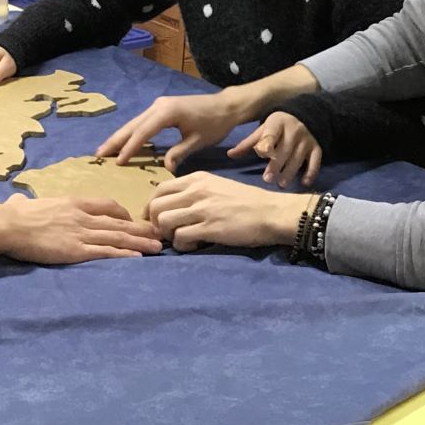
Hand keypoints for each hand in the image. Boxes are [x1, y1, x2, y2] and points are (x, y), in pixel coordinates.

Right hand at [2, 193, 161, 262]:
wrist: (9, 225)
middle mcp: (82, 216)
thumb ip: (25, 202)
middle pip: (118, 222)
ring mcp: (81, 233)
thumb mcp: (24, 203)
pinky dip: (123, 254)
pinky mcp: (76, 251)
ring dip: (139, 243)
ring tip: (157, 248)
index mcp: (73, 202)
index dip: (122, 212)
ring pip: (117, 237)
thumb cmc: (13, 214)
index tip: (132, 219)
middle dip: (141, 229)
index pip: (106, 204)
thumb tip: (17, 201)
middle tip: (158, 234)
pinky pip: (105, 252)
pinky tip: (137, 258)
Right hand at [95, 92, 247, 171]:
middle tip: (98, 155)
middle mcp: (158, 106)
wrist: (226, 106)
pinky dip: (130, 133)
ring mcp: (158, 105)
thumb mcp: (197, 141)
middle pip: (132, 125)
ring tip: (104, 150)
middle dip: (115, 140)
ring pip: (134, 123)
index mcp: (167, 112)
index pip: (143, 132)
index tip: (117, 162)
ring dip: (120, 136)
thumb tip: (165, 169)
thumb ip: (178, 153)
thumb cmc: (215, 124)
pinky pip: (141, 122)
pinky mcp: (160, 107)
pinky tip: (122, 142)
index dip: (129, 148)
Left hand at [145, 172, 311, 251]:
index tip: (156, 219)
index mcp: (196, 179)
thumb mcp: (217, 186)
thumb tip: (172, 206)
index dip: (152, 206)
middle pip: (156, 206)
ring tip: (183, 239)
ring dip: (169, 235)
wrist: (273, 212)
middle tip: (169, 232)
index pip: (159, 189)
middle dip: (156, 223)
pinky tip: (195, 246)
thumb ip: (194, 192)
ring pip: (163, 221)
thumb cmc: (247, 201)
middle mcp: (196, 190)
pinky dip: (182, 246)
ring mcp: (203, 209)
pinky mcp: (211, 228)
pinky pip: (180, 238)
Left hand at [228, 112, 322, 187]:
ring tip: (281, 184)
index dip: (268, 144)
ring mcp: (307, 140)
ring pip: (298, 157)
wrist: (303, 115)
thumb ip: (248, 143)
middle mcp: (294, 131)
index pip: (271, 134)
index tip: (263, 154)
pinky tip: (304, 183)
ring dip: (290, 171)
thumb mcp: (262, 130)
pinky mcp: (317, 148)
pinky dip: (311, 172)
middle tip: (267, 180)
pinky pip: (315, 161)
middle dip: (276, 165)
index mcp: (277, 124)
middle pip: (284, 150)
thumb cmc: (277, 126)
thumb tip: (230, 155)